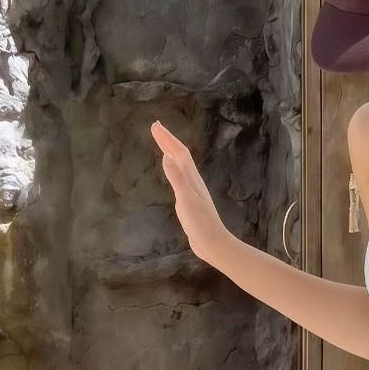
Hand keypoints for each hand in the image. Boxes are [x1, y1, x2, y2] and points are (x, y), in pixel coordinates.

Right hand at [150, 119, 227, 263]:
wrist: (213, 243)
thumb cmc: (200, 223)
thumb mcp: (185, 199)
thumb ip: (176, 178)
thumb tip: (166, 156)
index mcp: (192, 179)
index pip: (179, 152)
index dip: (167, 139)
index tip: (155, 126)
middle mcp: (193, 181)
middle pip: (180, 156)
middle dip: (168, 141)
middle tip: (155, 127)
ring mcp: (192, 191)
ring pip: (181, 166)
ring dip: (171, 152)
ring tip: (162, 145)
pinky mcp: (190, 201)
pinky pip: (180, 178)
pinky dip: (173, 169)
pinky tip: (172, 173)